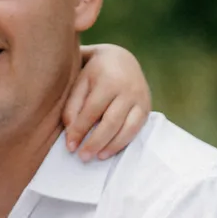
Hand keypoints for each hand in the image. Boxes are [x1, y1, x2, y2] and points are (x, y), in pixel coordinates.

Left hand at [63, 43, 150, 160]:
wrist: (121, 59)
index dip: (80, 130)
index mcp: (108, 80)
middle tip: (82, 157)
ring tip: (96, 157)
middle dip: (96, 142)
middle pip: (111, 121)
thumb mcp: (80, 84)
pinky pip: (136, 129)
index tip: (69, 146)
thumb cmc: (94, 74)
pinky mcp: (146, 108)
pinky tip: (108, 152)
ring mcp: (140, 98)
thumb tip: (72, 136)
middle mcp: (128, 89)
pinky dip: (122, 143)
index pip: (92, 110)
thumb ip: (72, 108)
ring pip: (127, 128)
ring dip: (111, 146)